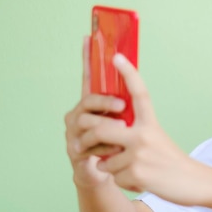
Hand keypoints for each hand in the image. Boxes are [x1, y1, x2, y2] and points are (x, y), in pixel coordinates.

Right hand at [65, 37, 124, 187]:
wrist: (109, 174)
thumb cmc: (120, 145)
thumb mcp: (128, 122)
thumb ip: (129, 102)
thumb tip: (138, 77)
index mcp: (93, 104)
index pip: (89, 77)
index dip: (88, 58)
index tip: (88, 38)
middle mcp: (78, 114)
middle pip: (88, 100)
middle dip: (105, 102)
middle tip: (122, 107)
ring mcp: (73, 132)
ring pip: (87, 123)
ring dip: (108, 129)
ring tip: (122, 136)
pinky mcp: (74, 150)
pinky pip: (88, 145)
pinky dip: (105, 148)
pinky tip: (114, 152)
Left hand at [74, 52, 202, 202]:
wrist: (194, 183)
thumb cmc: (172, 162)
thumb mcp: (157, 139)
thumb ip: (134, 133)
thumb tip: (104, 136)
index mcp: (150, 123)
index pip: (139, 93)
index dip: (128, 73)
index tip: (116, 57)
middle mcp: (144, 135)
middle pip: (101, 129)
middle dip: (86, 139)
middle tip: (80, 145)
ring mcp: (140, 154)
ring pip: (104, 159)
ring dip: (110, 167)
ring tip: (131, 169)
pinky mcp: (136, 174)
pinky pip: (113, 176)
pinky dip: (122, 180)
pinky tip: (139, 180)